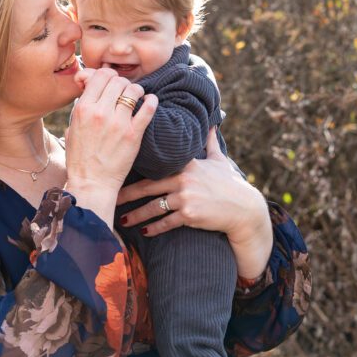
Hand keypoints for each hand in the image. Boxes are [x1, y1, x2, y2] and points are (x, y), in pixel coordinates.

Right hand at [65, 67, 156, 225]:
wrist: (92, 183)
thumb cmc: (80, 158)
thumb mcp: (73, 128)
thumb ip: (81, 107)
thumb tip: (88, 88)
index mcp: (83, 109)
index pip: (100, 76)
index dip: (107, 75)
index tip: (111, 82)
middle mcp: (100, 112)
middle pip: (117, 80)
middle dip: (122, 82)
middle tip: (124, 90)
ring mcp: (118, 123)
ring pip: (133, 90)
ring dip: (136, 90)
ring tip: (137, 96)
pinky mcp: (134, 134)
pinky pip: (148, 108)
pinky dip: (151, 101)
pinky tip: (150, 101)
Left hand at [116, 128, 272, 278]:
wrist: (244, 209)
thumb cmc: (231, 184)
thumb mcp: (220, 161)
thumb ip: (210, 143)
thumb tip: (211, 124)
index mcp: (186, 165)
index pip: (156, 167)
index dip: (137, 169)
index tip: (121, 170)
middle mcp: (183, 179)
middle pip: (147, 187)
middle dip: (127, 194)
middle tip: (111, 196)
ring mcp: (185, 198)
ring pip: (153, 208)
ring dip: (136, 215)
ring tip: (123, 220)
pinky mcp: (189, 215)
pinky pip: (165, 223)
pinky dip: (153, 228)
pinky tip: (143, 232)